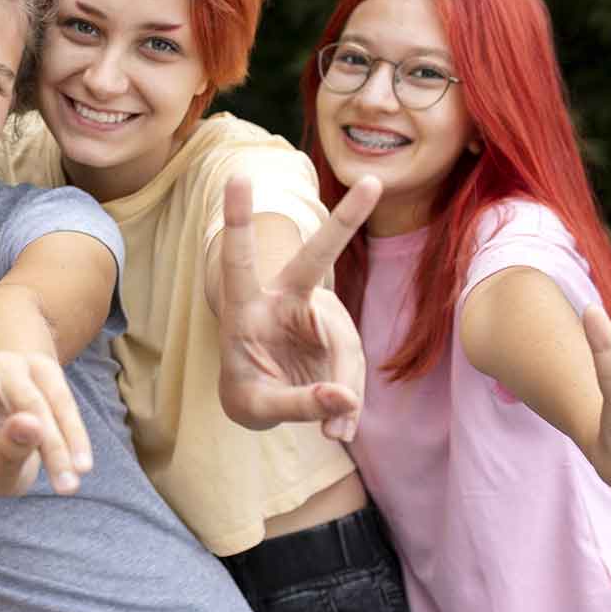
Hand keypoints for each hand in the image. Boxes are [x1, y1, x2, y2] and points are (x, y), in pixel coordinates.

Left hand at [0, 291, 91, 495]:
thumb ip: (6, 454)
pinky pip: (61, 404)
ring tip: (68, 485)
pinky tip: (81, 467)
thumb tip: (31, 423)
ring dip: (53, 443)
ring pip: (29, 398)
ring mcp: (9, 372)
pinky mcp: (44, 373)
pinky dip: (73, 437)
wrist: (32, 449)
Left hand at [217, 174, 380, 441]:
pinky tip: (339, 430)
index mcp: (246, 308)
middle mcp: (286, 300)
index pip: (240, 262)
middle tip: (373, 181)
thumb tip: (344, 400)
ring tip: (334, 435)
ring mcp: (318, 315)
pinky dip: (351, 403)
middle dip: (345, 221)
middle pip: (317, 260)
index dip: (238, 222)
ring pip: (345, 346)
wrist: (262, 397)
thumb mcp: (255, 408)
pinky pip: (354, 369)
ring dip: (345, 391)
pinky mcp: (340, 336)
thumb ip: (296, 403)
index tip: (237, 177)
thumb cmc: (247, 393)